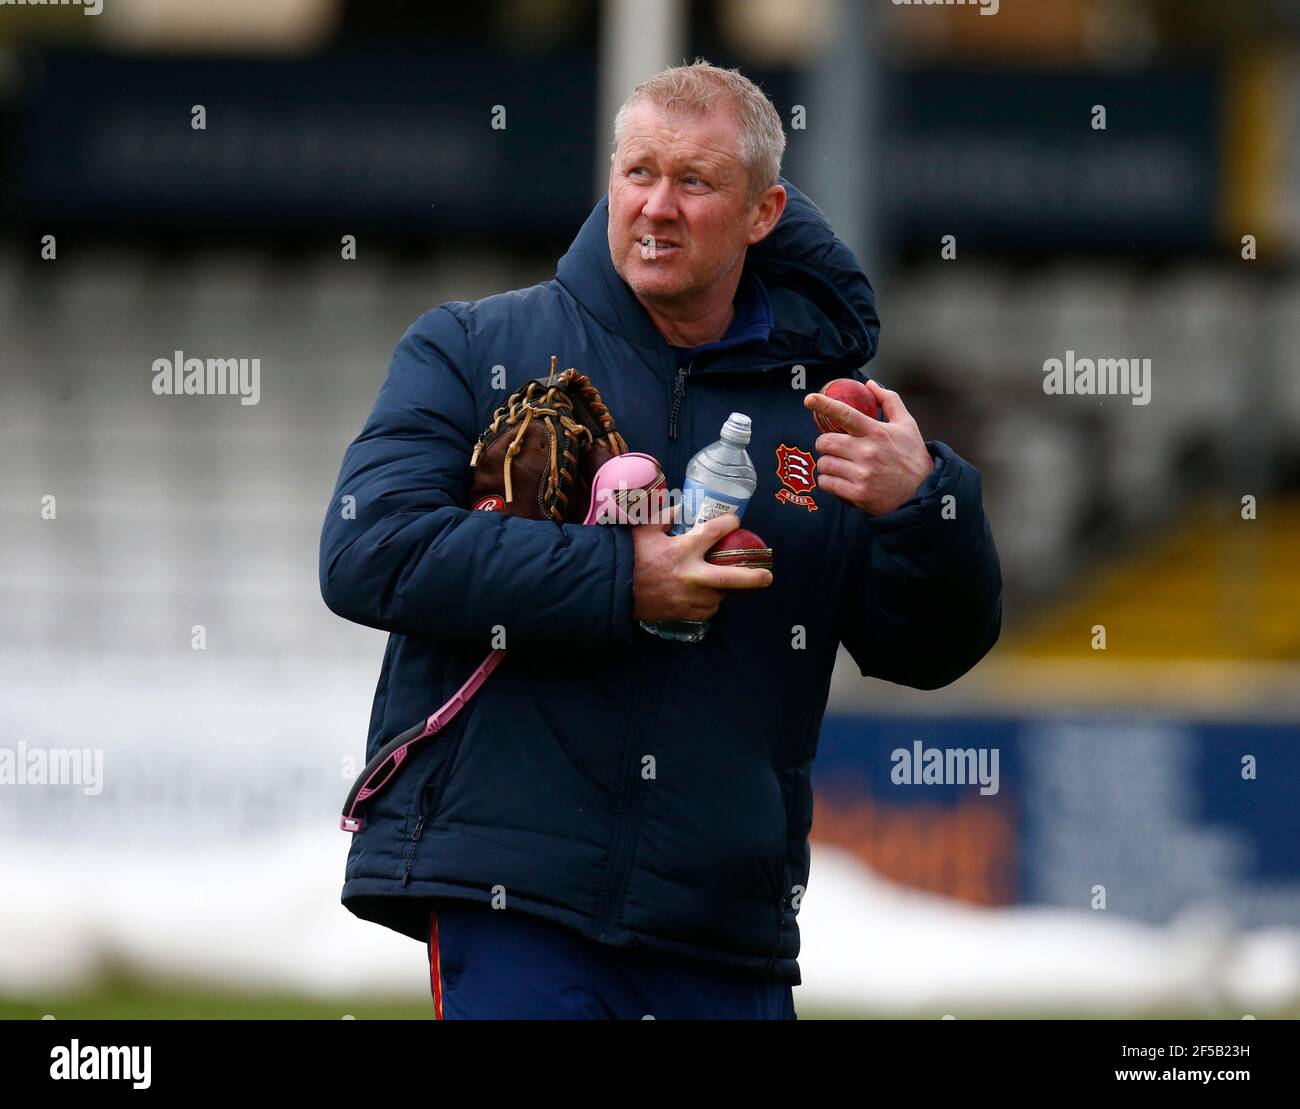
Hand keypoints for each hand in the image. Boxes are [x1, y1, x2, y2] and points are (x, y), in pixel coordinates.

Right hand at [631, 508, 771, 622]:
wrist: (610, 588)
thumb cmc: (627, 556)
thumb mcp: (643, 529)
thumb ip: (665, 516)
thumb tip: (680, 509)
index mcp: (682, 549)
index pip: (715, 532)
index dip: (729, 523)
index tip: (735, 521)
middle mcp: (690, 575)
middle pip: (730, 578)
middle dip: (753, 577)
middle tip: (767, 576)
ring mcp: (687, 597)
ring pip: (719, 596)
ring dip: (724, 588)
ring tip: (724, 581)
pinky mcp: (681, 613)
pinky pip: (706, 610)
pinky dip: (711, 603)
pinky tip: (707, 595)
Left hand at [802, 380, 933, 515]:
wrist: (923, 492)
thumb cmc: (912, 456)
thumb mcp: (906, 425)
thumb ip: (889, 401)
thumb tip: (870, 384)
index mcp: (877, 432)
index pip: (846, 414)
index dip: (825, 405)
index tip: (809, 399)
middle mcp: (868, 452)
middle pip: (825, 442)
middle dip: (824, 444)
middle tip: (833, 448)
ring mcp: (862, 474)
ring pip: (824, 464)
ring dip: (827, 465)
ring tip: (841, 466)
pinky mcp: (858, 493)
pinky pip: (827, 483)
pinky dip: (828, 482)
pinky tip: (840, 481)